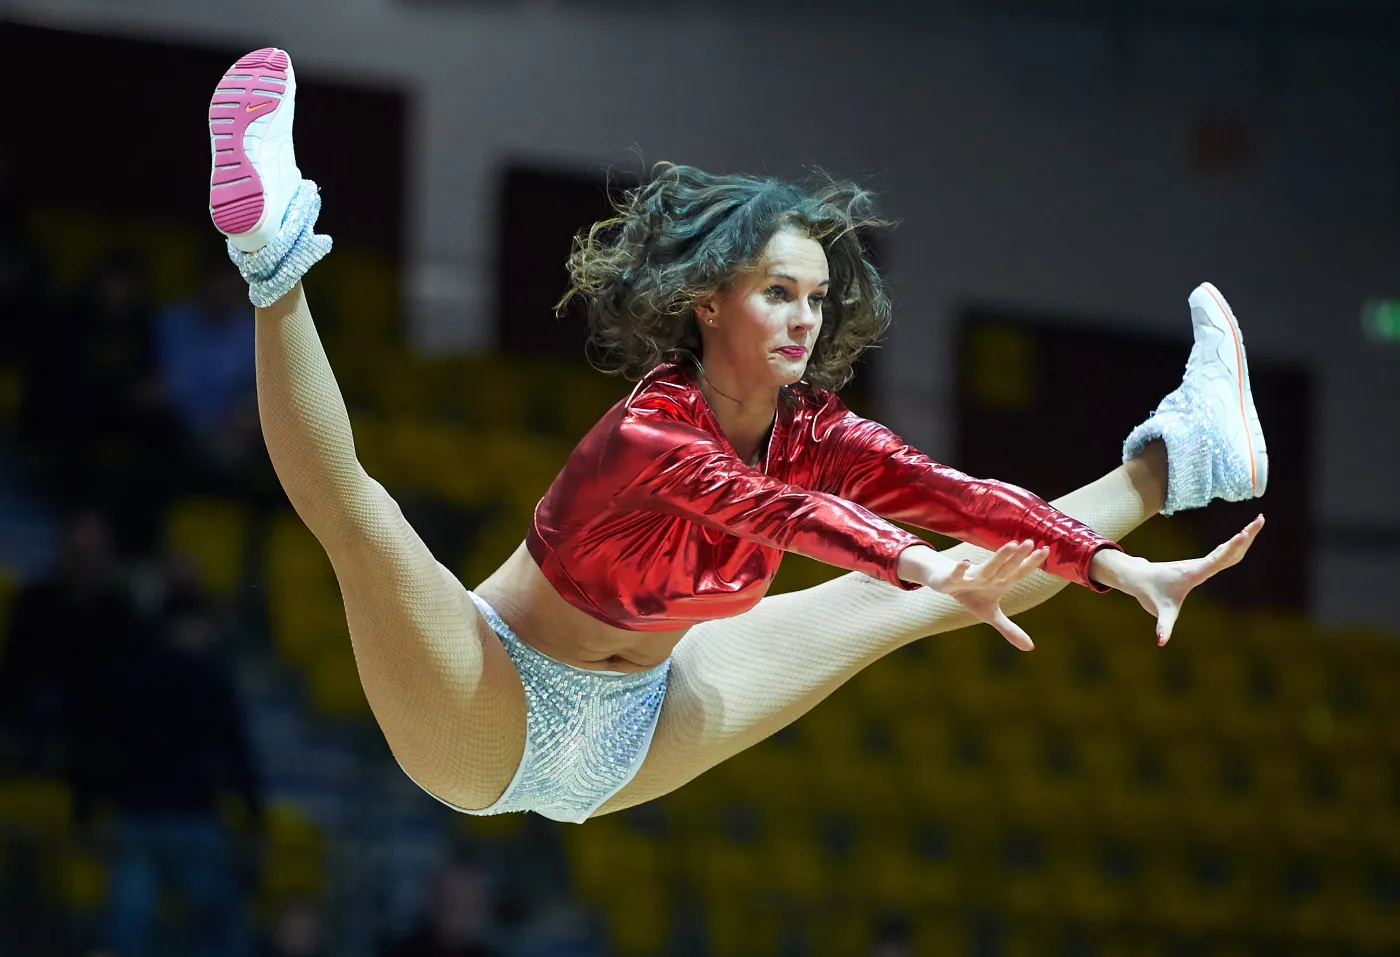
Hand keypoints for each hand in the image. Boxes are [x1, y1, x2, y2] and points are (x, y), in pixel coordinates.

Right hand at [899, 540, 1049, 650]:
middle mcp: (988, 576)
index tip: (1046, 550)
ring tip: (1012, 544)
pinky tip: (965, 563)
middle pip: (1006, 567)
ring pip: (987, 567)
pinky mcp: (951, 579)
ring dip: (999, 557)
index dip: (1032, 563)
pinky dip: (960, 570)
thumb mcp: (990, 615)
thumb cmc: (971, 594)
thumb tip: (1031, 648)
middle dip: (1018, 556)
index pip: (1019, 572)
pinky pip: (956, 575)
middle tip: (1031, 542)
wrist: (943, 580)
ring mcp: (970, 577)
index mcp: (999, 582)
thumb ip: (1010, 629)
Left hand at [1089, 514, 1264, 645]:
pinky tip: (1245, 538)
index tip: (1244, 533)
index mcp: (1194, 573)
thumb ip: (1163, 627)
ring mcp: (1201, 563)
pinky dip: (1235, 545)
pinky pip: (1223, 553)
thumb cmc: (1150, 593)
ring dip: (1244, 536)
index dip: (1232, 547)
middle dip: (1246, 535)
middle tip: (1261, 519)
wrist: (1138, 577)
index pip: (1217, 559)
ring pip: (1227, 549)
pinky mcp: (1201, 565)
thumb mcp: (1159, 612)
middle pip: (1227, 549)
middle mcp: (1200, 565)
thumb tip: (1161, 642)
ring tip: (1258, 521)